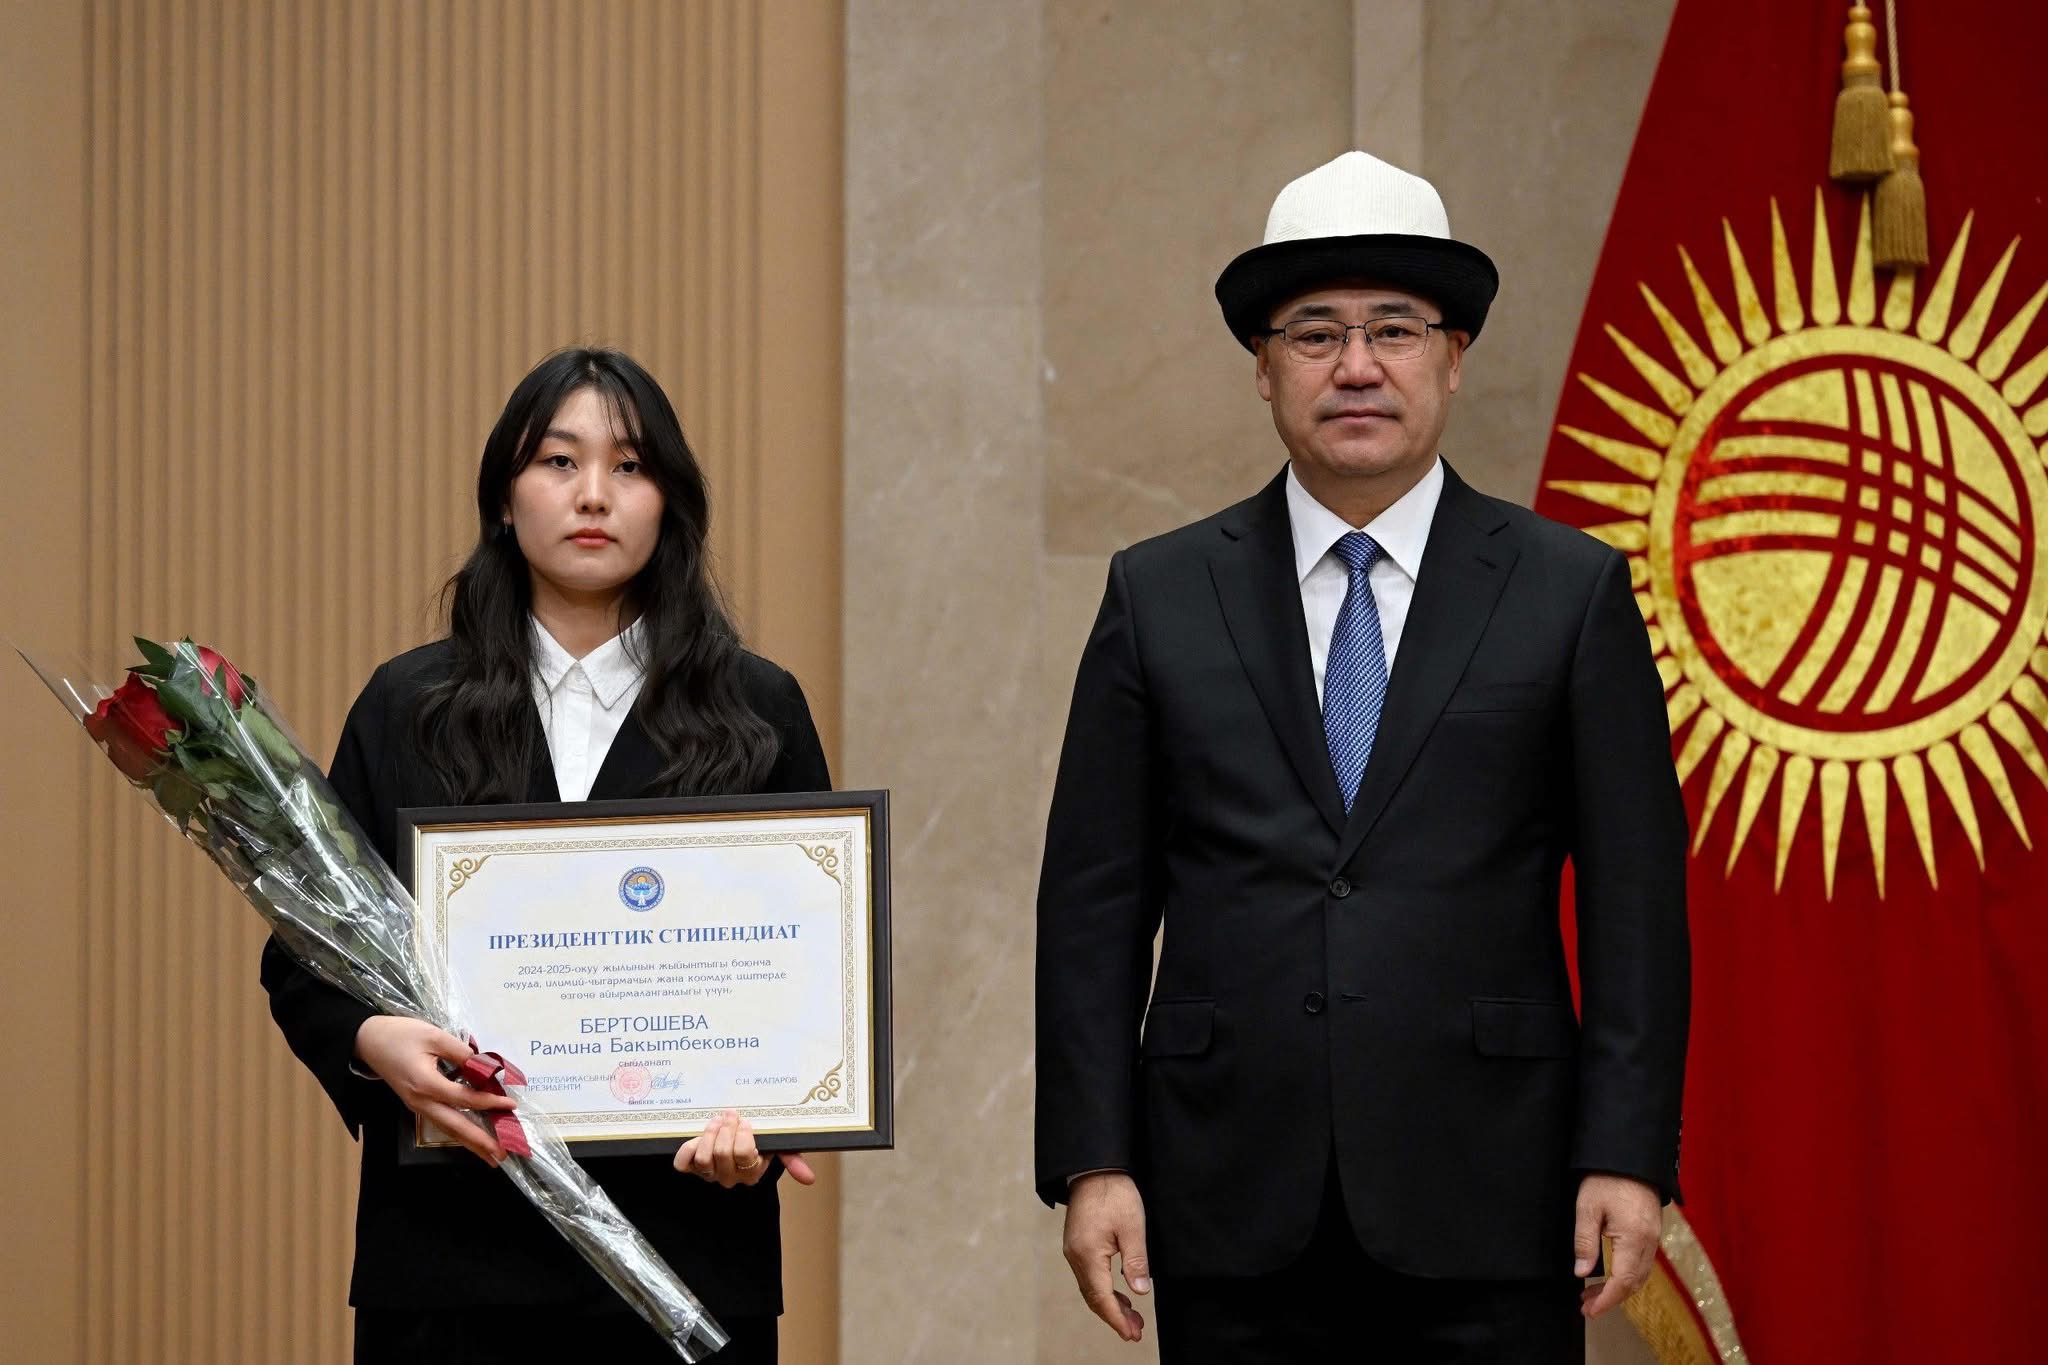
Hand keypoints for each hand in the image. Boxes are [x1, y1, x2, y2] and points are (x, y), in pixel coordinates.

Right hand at [352, 1015, 516, 1166]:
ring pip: (448, 1129)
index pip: (464, 1099)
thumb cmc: (401, 1035)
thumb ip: (462, 1053)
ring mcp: (417, 1106)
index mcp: (426, 1084)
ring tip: (491, 1156)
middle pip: (455, 1126)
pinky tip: (471, 1139)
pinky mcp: (417, 1104)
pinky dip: (459, 1133)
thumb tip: (486, 1067)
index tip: (511, 1105)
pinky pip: (442, 1122)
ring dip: (470, 1143)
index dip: (489, 1102)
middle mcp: (421, 1102)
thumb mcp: (434, 1036)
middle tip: (502, 1154)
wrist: (368, 1041)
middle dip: (480, 1142)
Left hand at [673, 1110, 816, 1187]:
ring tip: (716, 1120)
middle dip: (726, 1129)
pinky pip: (683, 1164)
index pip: (745, 1155)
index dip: (742, 1135)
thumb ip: (792, 1159)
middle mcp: (730, 1177)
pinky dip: (687, 1149)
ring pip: (704, 1158)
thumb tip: (810, 1179)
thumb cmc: (758, 1143)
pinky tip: (695, 1137)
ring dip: (709, 1134)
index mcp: (752, 1172)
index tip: (745, 1121)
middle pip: (723, 1153)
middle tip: (730, 1113)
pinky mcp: (691, 1168)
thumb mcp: (777, 1147)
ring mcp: (709, 1173)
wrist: (736, 1144)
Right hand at [1062, 1171, 1150, 1342]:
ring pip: (1090, 1288)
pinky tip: (1119, 1293)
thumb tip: (1140, 1291)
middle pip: (1093, 1297)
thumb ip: (1136, 1261)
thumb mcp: (1133, 1226)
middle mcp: (1075, 1257)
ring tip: (1132, 1318)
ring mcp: (1073, 1251)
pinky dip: (1104, 1289)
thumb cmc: (1114, 1193)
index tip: (1131, 1333)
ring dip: (1110, 1304)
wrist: (1094, 1168)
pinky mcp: (1077, 1245)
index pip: (1101, 1297)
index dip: (1117, 1318)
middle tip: (1136, 1332)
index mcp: (1087, 1254)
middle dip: (1114, 1316)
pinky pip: (1089, 1276)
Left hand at [1574, 1173, 1661, 1316]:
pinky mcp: (1653, 1231)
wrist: (1629, 1155)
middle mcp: (1650, 1242)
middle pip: (1634, 1283)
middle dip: (1610, 1298)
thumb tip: (1581, 1273)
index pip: (1622, 1281)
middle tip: (1585, 1305)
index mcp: (1635, 1238)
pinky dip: (1627, 1275)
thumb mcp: (1587, 1208)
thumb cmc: (1605, 1178)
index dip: (1606, 1300)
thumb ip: (1585, 1242)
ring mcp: (1655, 1237)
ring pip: (1640, 1275)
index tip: (1589, 1311)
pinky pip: (1643, 1262)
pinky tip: (1610, 1275)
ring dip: (1619, 1288)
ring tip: (1592, 1294)